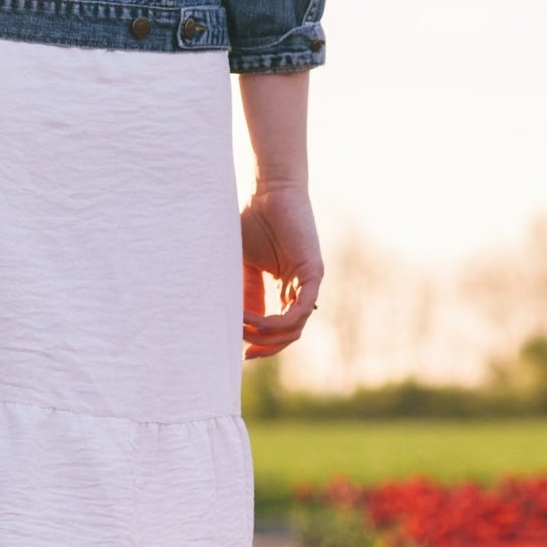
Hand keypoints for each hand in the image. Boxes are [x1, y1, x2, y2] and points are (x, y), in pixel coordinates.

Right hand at [239, 183, 323, 358]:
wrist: (267, 193)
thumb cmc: (252, 222)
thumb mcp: (241, 265)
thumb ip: (243, 292)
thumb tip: (234, 322)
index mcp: (284, 288)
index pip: (279, 327)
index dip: (261, 342)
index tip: (240, 351)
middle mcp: (299, 289)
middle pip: (289, 334)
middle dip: (267, 347)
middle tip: (245, 353)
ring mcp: (308, 283)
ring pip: (295, 327)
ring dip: (268, 335)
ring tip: (244, 329)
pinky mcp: (313, 274)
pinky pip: (299, 310)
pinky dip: (277, 321)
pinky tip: (253, 320)